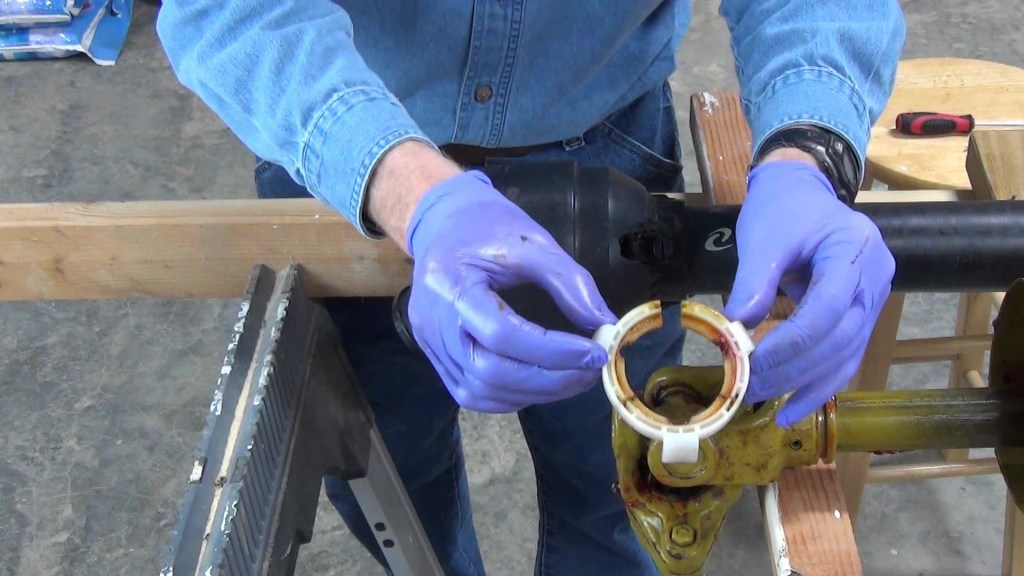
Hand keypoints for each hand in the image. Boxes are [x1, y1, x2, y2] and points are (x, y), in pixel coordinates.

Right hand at [405, 170, 617, 412]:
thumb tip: (604, 324)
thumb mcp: (533, 242)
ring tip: (574, 378)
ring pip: (480, 392)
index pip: (501, 333)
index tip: (595, 352)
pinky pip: (471, 393)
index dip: (552, 351)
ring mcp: (430, 346)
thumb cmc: (486, 226)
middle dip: (548, 380)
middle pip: (490, 372)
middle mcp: (433, 323)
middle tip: (591, 371)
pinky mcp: (436, 359)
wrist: (442, 224)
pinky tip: (541, 383)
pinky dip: (511, 397)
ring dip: (534, 394)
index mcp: (451, 284)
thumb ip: (569, 282)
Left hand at [723, 159, 894, 426]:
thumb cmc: (784, 209)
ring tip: (767, 404)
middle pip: (840, 337)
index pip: (826, 308)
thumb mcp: (764, 236)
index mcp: (855, 249)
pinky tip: (792, 408)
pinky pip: (845, 356)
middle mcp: (875, 278)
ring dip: (806, 385)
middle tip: (751, 388)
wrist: (804, 194)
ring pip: (846, 355)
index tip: (751, 362)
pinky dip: (819, 384)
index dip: (789, 342)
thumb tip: (738, 325)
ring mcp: (874, 300)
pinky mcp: (862, 317)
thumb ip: (754, 280)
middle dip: (794, 369)